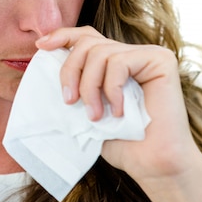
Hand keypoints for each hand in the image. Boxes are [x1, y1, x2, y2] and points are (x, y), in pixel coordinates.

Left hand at [36, 26, 201, 188]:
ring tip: (96, 116)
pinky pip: (120, 62)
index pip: (86, 36)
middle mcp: (132, 54)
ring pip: (100, 52)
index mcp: (115, 63)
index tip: (41, 46)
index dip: (62, 36)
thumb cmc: (120, 142)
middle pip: (88, 42)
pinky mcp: (160, 60)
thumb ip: (75, 84)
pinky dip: (111, 89)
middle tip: (69, 101)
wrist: (152, 165)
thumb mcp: (86, 109)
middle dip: (71, 70)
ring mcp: (148, 55)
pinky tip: (118, 113)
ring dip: (90, 87)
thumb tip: (46, 62)